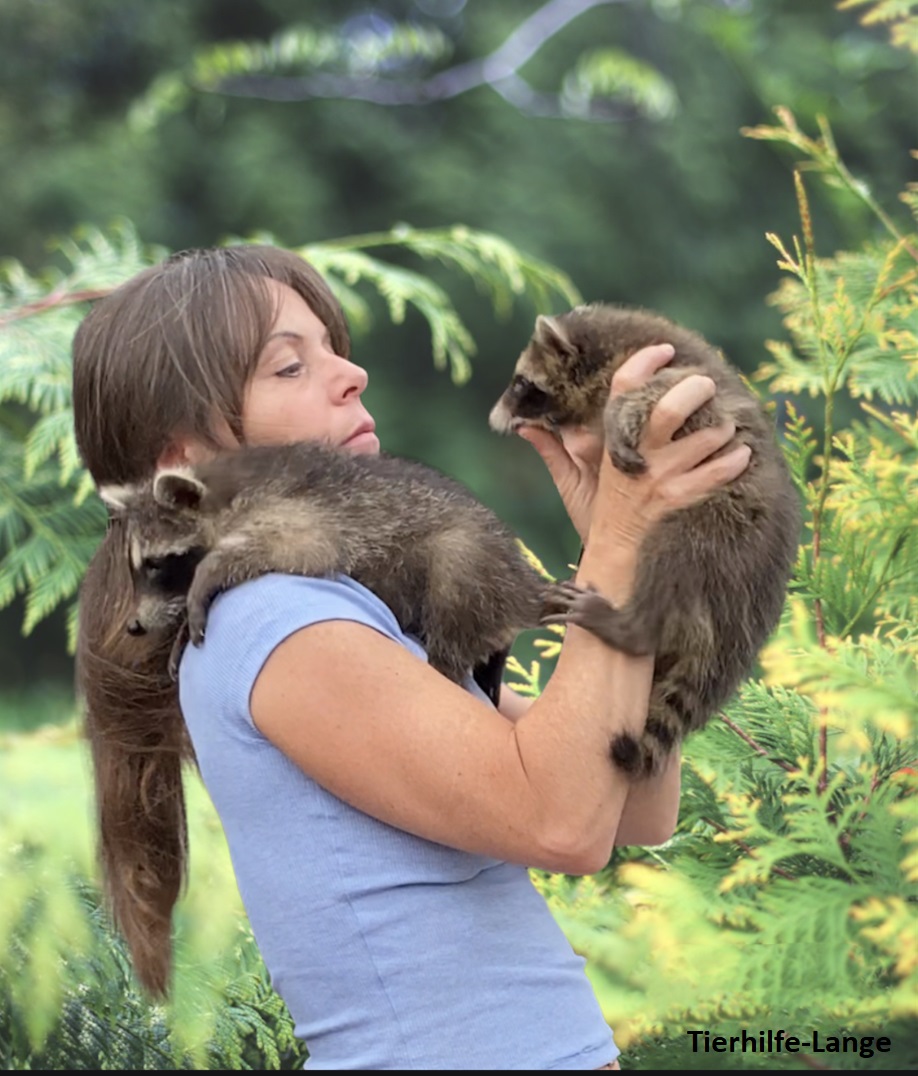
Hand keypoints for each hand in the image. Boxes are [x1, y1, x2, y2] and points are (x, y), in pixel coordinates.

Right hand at [517, 342, 751, 548]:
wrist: (613, 559)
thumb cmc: (596, 516)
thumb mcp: (569, 482)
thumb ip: (551, 450)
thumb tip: (520, 426)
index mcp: (609, 445)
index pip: (622, 391)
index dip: (643, 364)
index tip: (663, 350)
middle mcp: (636, 458)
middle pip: (668, 410)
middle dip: (693, 390)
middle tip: (706, 384)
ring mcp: (659, 480)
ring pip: (701, 439)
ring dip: (720, 427)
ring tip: (726, 423)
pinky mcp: (679, 500)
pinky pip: (715, 474)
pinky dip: (733, 461)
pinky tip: (740, 453)